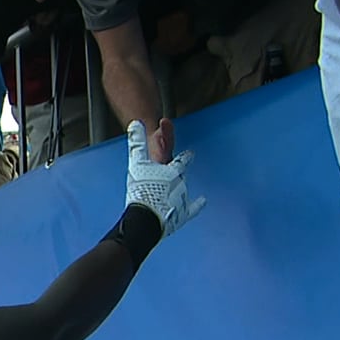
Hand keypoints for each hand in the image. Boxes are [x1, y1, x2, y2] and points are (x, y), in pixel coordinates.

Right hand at [124, 120, 204, 236]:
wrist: (146, 217)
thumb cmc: (142, 189)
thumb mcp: (137, 163)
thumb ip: (137, 143)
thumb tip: (135, 122)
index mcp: (172, 171)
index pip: (181, 161)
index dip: (185, 157)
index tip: (191, 153)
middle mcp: (181, 183)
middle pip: (181, 176)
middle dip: (179, 174)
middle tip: (176, 173)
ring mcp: (183, 200)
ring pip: (184, 190)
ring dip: (180, 188)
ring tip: (175, 189)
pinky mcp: (183, 214)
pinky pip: (193, 209)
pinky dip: (198, 205)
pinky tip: (203, 201)